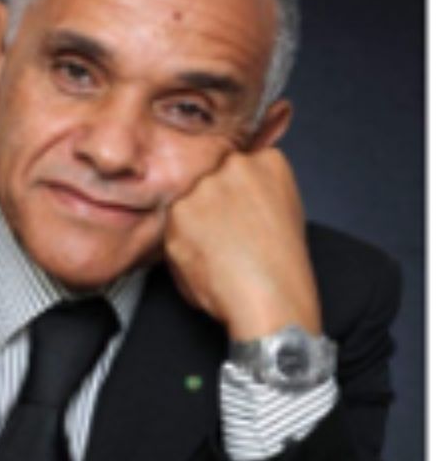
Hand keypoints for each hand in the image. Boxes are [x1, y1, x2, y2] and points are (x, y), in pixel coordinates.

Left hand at [164, 148, 320, 340]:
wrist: (270, 299)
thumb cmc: (281, 267)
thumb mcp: (286, 212)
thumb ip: (258, 191)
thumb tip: (238, 192)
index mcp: (268, 162)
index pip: (240, 164)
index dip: (237, 193)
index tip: (240, 210)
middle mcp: (234, 166)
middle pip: (211, 179)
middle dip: (213, 204)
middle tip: (228, 234)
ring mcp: (204, 187)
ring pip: (190, 202)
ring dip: (195, 224)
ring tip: (219, 252)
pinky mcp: (179, 211)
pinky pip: (174, 227)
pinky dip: (182, 245)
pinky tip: (205, 260)